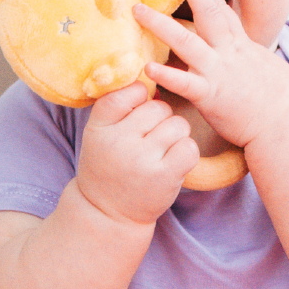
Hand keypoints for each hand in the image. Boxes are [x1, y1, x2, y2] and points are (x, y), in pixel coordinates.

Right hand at [75, 81, 198, 226]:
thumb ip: (117, 104)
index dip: (140, 97)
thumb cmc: (108, 165)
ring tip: (160, 152)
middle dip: (160, 119)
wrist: (107, 213)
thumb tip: (148, 75)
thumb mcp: (100, 133)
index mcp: (100, 127)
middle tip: (148, 140)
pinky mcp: (164, 176)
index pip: (129, 91)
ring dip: (175, 136)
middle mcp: (119, 141)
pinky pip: (189, 146)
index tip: (135, 115)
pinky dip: (185, 152)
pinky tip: (172, 162)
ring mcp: (143, 159)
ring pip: (178, 124)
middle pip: (159, 107)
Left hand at [134, 0, 288, 149]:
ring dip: (160, 24)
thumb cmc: (282, 101)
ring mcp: (219, 72)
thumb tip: (245, 50)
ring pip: (186, 41)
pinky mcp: (211, 96)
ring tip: (138, 10)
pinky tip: (146, 67)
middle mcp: (229, 52)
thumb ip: (249, 56)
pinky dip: (165, 74)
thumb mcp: (267, 67)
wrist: (287, 125)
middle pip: (208, 10)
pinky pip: (184, 82)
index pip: (222, 10)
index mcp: (242, 45)